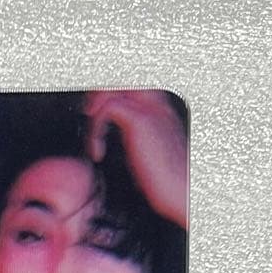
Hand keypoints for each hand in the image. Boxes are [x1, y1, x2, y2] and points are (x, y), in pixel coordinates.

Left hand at [84, 91, 187, 228]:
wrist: (182, 191)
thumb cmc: (166, 182)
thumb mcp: (147, 154)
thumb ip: (133, 139)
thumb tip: (110, 140)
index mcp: (160, 110)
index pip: (130, 86)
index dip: (108, 95)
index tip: (94, 116)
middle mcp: (157, 104)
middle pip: (121, 81)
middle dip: (98, 96)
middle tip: (89, 120)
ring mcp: (151, 109)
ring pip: (113, 88)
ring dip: (95, 109)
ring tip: (92, 134)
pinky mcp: (141, 121)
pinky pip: (108, 108)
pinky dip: (95, 130)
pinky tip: (97, 152)